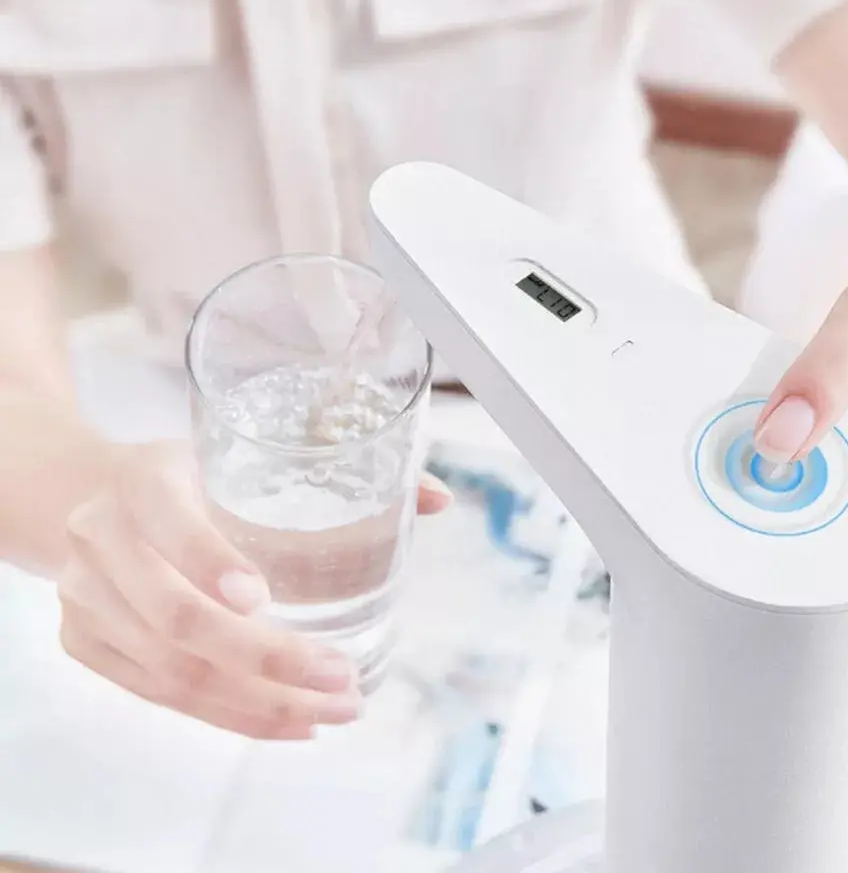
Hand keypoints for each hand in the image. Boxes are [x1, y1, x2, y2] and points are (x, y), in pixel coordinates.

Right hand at [57, 441, 450, 739]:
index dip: (211, 562)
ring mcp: (84, 599)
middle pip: (178, 619)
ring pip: (171, 671)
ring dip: (257, 704)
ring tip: (332, 712)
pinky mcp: (83, 643)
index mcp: (143, 480)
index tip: (265, 597)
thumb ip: (338, 470)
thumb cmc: (183, 473)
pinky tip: (285, 724)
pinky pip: (156, 695)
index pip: (170, 521)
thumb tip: (439, 499)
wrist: (80, 495)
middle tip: (341, 679)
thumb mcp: (235, 450)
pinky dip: (224, 716)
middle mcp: (101, 541)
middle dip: (266, 660)